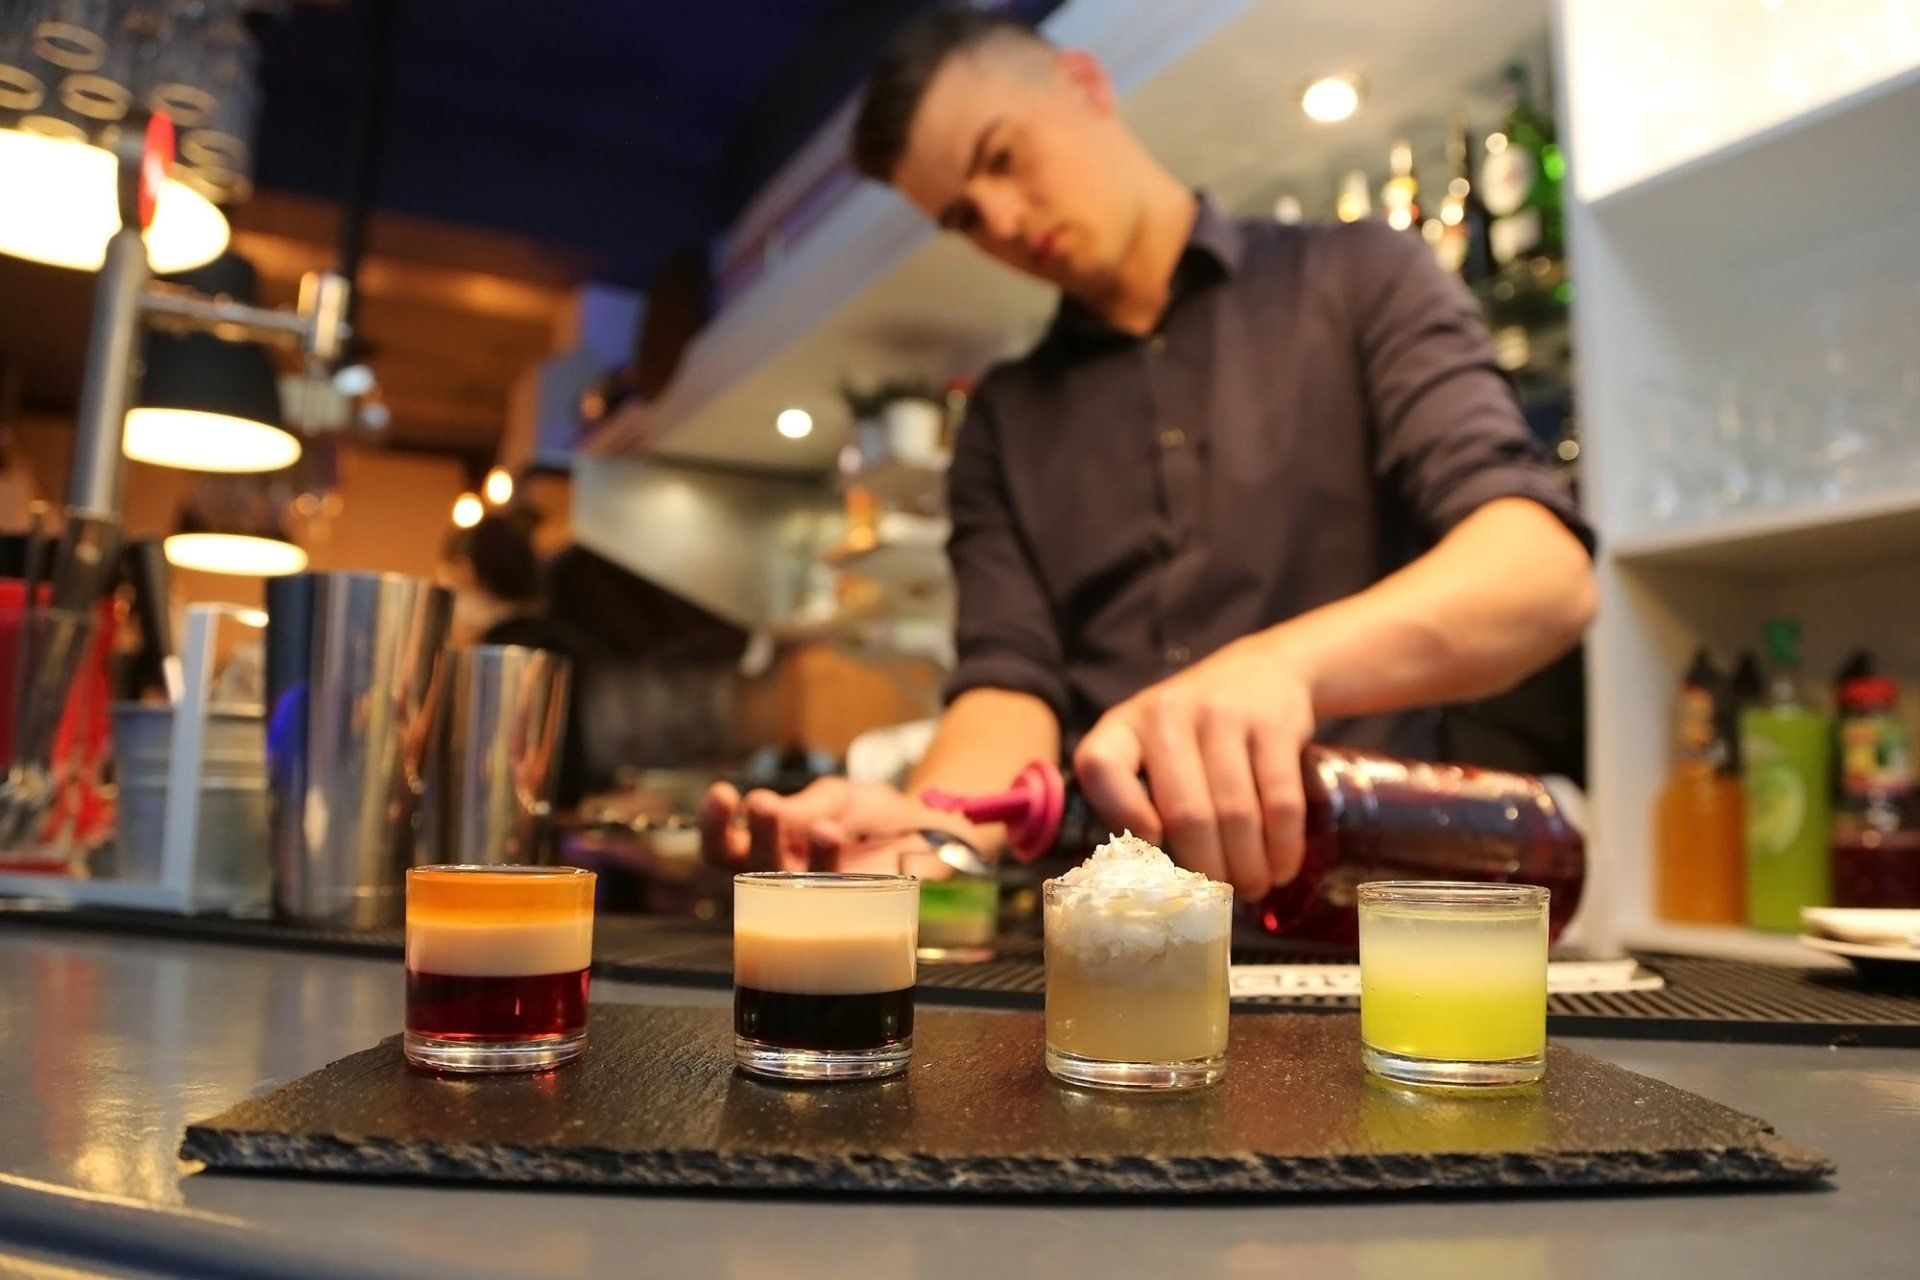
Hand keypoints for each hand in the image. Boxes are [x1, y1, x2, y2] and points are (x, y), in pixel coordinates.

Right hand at [697, 776, 976, 876]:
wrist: (929, 830)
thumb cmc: (873, 815)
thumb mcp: (837, 796)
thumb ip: (806, 804)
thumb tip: (763, 807)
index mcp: (771, 845)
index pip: (722, 844)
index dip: (712, 824)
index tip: (723, 793)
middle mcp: (783, 877)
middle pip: (744, 867)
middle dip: (754, 833)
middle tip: (763, 805)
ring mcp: (815, 899)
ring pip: (785, 887)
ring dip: (800, 854)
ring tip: (820, 825)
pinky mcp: (851, 913)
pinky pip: (831, 899)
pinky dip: (832, 865)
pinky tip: (836, 838)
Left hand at [1072, 638, 1314, 901]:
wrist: (1262, 670)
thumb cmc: (1194, 730)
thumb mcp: (1151, 746)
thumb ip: (1139, 797)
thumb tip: (1146, 888)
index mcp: (1124, 725)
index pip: (1101, 767)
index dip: (1121, 815)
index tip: (1152, 852)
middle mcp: (1168, 713)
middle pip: (1184, 812)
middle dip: (1206, 869)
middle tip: (1220, 899)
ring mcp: (1224, 714)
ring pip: (1235, 813)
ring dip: (1248, 866)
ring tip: (1252, 888)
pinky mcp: (1274, 723)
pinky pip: (1280, 800)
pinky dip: (1282, 845)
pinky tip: (1282, 867)